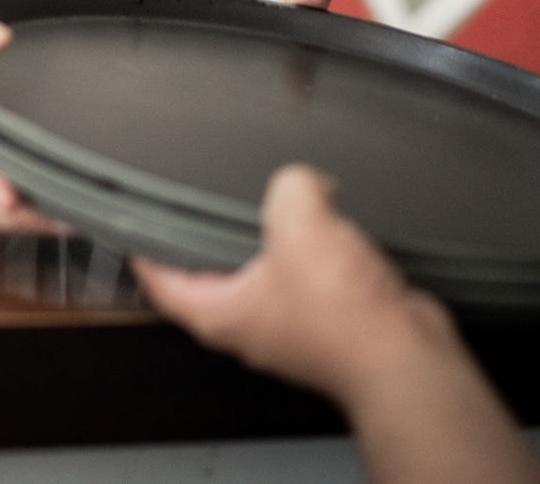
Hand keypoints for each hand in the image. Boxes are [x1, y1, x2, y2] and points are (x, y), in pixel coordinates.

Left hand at [134, 166, 457, 402]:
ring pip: (264, 273)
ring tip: (275, 205)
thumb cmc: (347, 318)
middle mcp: (250, 325)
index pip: (160, 281)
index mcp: (221, 313)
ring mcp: (289, 326)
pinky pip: (307, 278)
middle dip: (210, 236)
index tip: (134, 224)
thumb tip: (305, 181)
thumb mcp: (301, 223)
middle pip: (211, 274)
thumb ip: (290, 186)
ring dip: (271, 240)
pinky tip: (327, 228)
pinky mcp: (327, 322)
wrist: (406, 357)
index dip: (144, 249)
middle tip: (204, 202)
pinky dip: (313, 252)